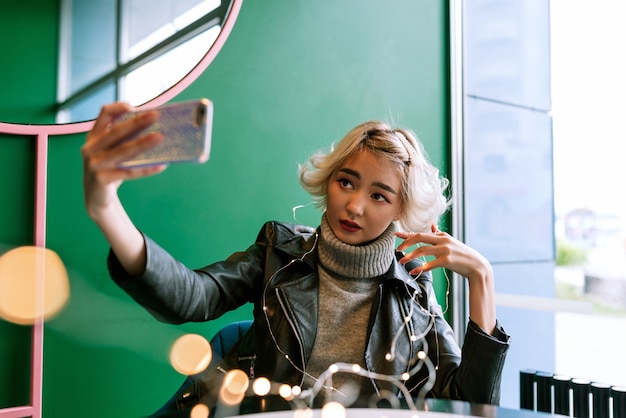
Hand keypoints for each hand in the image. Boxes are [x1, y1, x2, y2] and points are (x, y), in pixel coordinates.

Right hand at [81, 102, 166, 219]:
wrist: (97, 198)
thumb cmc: (109, 169)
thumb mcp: (111, 151)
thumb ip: (124, 139)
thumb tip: (155, 128)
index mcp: (94, 137)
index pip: (104, 115)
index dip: (118, 108)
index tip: (133, 106)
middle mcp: (91, 148)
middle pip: (116, 132)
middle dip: (137, 122)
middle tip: (156, 115)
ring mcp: (94, 164)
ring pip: (123, 151)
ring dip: (143, 143)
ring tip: (161, 137)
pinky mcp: (101, 179)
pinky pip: (128, 172)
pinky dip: (146, 169)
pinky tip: (161, 166)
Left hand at [395, 224, 491, 282]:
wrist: (477, 266)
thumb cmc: (461, 255)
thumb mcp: (450, 242)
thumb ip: (439, 234)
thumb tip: (432, 225)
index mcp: (442, 236)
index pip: (421, 233)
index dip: (407, 234)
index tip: (396, 234)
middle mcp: (443, 240)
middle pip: (420, 237)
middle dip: (406, 242)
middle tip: (398, 250)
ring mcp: (445, 250)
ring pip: (423, 250)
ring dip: (410, 256)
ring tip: (402, 262)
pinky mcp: (448, 260)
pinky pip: (430, 264)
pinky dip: (420, 268)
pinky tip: (413, 272)